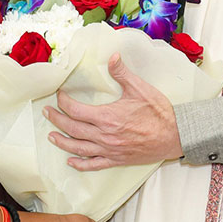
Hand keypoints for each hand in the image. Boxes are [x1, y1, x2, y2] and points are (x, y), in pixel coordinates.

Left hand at [45, 54, 182, 169]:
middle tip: (47, 113)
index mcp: (107, 117)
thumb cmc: (158, 112)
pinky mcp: (116, 159)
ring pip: (79, 148)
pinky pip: (94, 164)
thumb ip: (122, 73)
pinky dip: (80, 163)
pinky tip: (71, 161)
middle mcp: (104, 135)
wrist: (175, 135)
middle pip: (73, 129)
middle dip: (57, 120)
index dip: (64, 103)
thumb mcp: (140, 88)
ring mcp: (109, 150)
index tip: (60, 96)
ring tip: (51, 136)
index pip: (76, 110)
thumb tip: (112, 56)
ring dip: (62, 142)